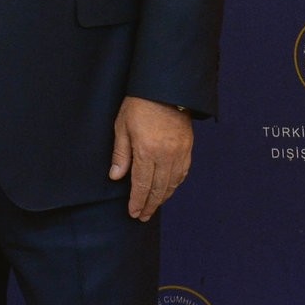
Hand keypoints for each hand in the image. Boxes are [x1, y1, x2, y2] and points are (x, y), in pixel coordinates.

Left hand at [109, 96, 193, 220]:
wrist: (166, 88)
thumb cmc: (139, 104)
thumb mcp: (122, 126)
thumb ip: (121, 154)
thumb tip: (116, 177)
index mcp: (147, 151)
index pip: (142, 184)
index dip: (137, 201)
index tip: (133, 212)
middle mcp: (166, 155)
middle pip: (158, 188)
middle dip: (150, 205)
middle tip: (142, 216)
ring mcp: (179, 153)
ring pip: (172, 183)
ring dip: (163, 197)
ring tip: (153, 207)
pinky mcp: (188, 148)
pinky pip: (183, 173)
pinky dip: (175, 184)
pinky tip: (168, 189)